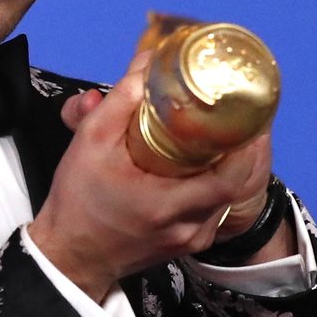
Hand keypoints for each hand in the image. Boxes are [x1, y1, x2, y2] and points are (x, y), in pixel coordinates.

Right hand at [28, 52, 272, 301]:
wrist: (70, 255)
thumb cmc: (77, 203)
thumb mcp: (90, 142)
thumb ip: (121, 101)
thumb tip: (149, 61)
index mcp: (168, 205)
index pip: (230, 176)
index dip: (245, 143)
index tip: (245, 111)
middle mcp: (189, 227)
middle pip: (237, 182)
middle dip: (242, 146)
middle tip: (239, 113)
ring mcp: (193, 239)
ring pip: (227, 195)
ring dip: (231, 164)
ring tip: (226, 132)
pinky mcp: (189, 243)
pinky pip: (214, 208)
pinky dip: (216, 182)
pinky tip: (205, 162)